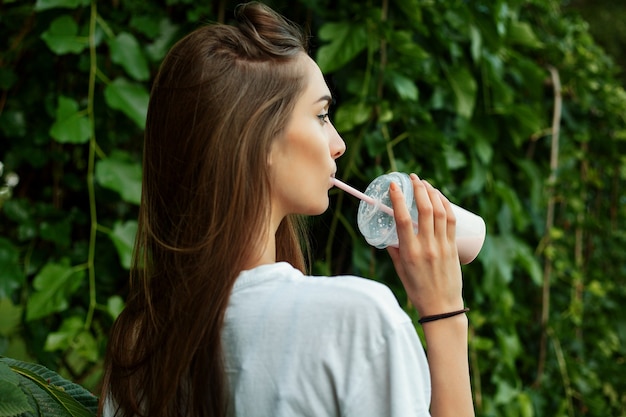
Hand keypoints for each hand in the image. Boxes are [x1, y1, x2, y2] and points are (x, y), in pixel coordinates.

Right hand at [386, 173, 463, 316]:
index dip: (398, 199)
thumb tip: (389, 234)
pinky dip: (446, 205)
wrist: (442, 307)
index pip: (402, 219)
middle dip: (419, 189)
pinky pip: (451, 221)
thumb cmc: (417, 290)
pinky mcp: (453, 247)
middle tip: (413, 178)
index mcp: (410, 253)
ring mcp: (442, 246)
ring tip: (426, 183)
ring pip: (439, 212)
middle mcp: (426, 247)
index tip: (394, 185)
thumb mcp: (400, 270)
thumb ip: (395, 251)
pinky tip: (440, 197)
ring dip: (433, 193)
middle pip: (424, 210)